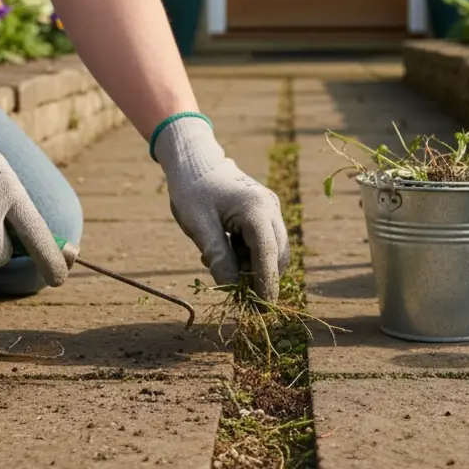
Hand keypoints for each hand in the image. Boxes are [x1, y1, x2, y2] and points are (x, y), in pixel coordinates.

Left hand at [153, 115, 289, 300]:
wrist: (194, 160)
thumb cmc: (192, 189)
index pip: (268, 254)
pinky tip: (223, 250)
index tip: (262, 308)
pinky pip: (264, 241)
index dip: (266, 283)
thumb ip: (217, 256)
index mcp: (256, 209)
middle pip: (277, 254)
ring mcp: (270, 209)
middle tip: (234, 294)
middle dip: (260, 277)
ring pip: (272, 250)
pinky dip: (249, 254)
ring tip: (217, 262)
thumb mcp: (198, 225)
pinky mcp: (265, 212)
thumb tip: (231, 287)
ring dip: (252, 266)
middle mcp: (270, 208)